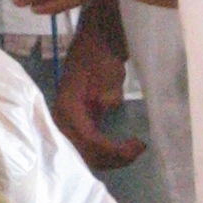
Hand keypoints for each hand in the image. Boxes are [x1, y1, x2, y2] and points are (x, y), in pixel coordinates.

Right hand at [53, 3, 143, 170]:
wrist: (94, 44)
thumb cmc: (100, 55)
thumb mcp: (108, 70)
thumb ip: (107, 90)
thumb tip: (108, 104)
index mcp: (68, 107)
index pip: (87, 139)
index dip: (112, 149)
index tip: (136, 145)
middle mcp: (64, 120)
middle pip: (85, 153)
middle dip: (113, 158)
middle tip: (137, 149)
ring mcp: (70, 123)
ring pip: (87, 154)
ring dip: (111, 158)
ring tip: (134, 149)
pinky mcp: (80, 123)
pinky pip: (90, 147)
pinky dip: (108, 152)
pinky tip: (125, 147)